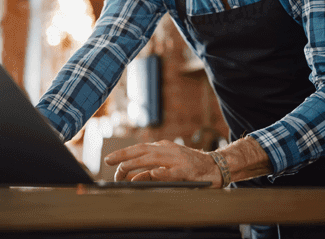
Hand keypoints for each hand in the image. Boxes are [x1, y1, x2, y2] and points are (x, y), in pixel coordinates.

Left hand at [104, 139, 222, 187]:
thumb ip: (153, 170)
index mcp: (163, 147)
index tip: (109, 160)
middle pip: (142, 150)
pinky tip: (153, 174)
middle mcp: (168, 150)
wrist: (216, 166)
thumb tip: (134, 178)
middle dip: (123, 155)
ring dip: (136, 164)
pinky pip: (173, 172)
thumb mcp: (169, 166)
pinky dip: (162, 172)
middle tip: (107, 160)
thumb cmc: (191, 168)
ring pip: (153, 159)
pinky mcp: (188, 170)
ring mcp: (178, 159)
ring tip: (122, 171)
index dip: (124, 153)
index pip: (139, 148)